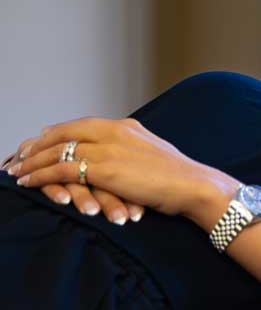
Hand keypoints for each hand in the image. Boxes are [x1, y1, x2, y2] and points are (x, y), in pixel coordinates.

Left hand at [6, 117, 230, 221]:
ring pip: (58, 150)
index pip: (80, 125)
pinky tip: (27, 182)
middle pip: (63, 133)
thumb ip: (129, 150)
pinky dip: (40, 174)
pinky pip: (62, 168)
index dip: (54, 133)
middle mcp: (115, 131)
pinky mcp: (105, 169)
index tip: (37, 141)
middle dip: (36, 145)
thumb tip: (114, 158)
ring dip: (32, 161)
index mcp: (126, 126)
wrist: (193, 185)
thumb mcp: (151, 154)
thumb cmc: (177, 177)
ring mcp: (109, 149)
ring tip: (14, 171)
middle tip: (17, 156)